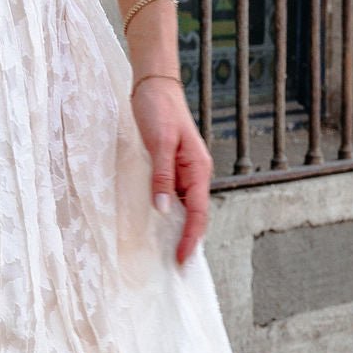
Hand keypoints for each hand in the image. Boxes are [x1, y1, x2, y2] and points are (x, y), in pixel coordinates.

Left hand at [129, 78, 213, 265]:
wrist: (154, 86)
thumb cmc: (159, 110)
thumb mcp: (160, 143)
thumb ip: (162, 176)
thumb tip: (164, 208)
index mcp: (198, 169)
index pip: (197, 212)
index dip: (191, 238)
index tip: (183, 260)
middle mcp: (195, 173)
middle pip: (195, 215)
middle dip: (188, 240)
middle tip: (176, 266)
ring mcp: (184, 171)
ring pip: (184, 207)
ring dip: (178, 229)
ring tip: (167, 253)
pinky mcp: (171, 167)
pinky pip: (173, 196)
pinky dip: (168, 213)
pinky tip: (158, 224)